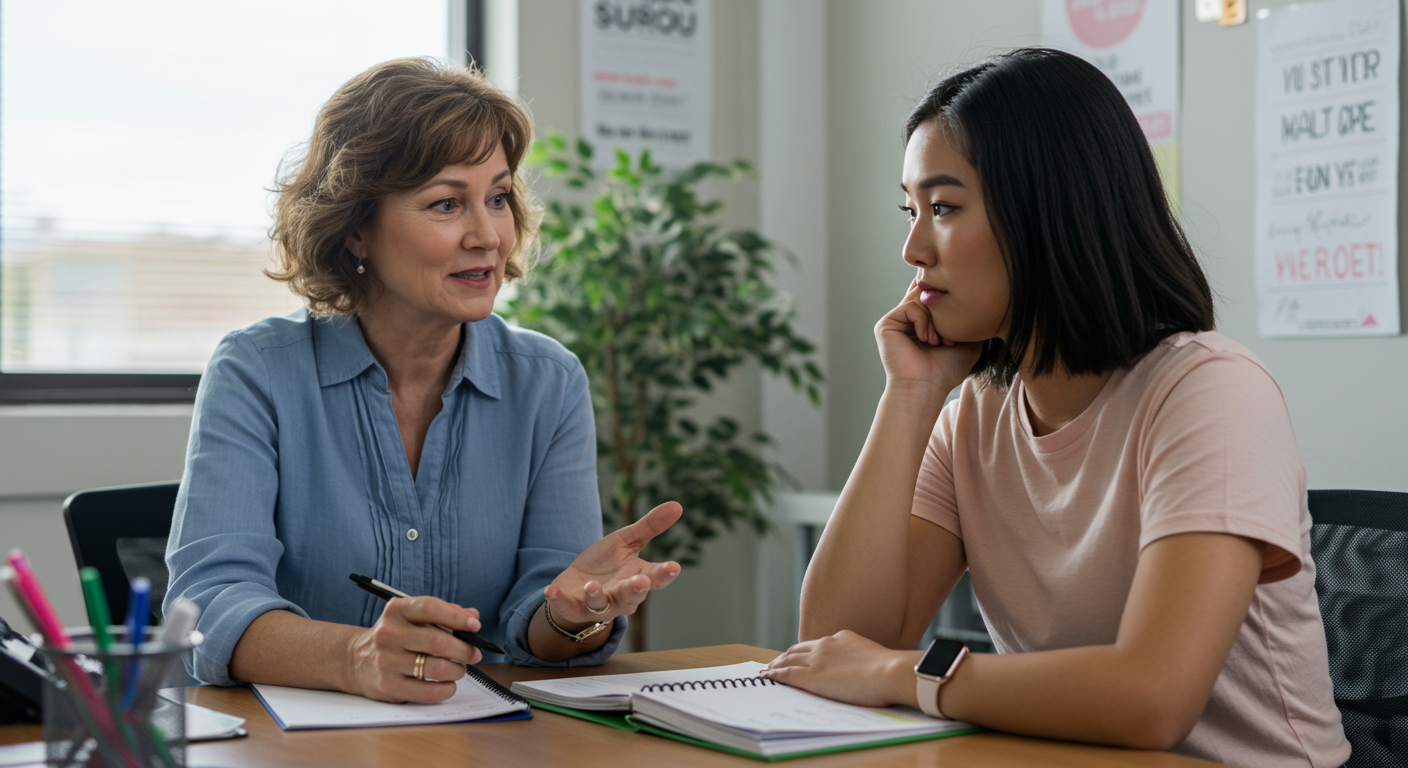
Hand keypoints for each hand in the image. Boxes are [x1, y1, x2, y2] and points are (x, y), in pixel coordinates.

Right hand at [344, 596, 482, 702]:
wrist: (355, 660)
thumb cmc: (395, 637)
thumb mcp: (412, 617)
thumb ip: (443, 614)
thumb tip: (472, 617)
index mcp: (396, 611)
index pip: (430, 608)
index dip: (456, 616)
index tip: (474, 625)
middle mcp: (388, 634)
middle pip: (438, 642)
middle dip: (464, 649)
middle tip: (474, 654)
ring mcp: (386, 662)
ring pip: (437, 668)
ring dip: (457, 670)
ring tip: (459, 669)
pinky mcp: (388, 686)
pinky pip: (428, 691)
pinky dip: (446, 689)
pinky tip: (448, 684)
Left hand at [544, 501, 683, 625]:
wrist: (577, 585)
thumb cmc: (608, 564)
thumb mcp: (627, 541)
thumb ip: (650, 526)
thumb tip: (678, 505)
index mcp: (638, 577)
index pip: (656, 577)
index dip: (665, 574)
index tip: (674, 567)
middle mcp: (621, 596)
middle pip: (631, 596)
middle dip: (636, 590)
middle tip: (642, 582)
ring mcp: (598, 605)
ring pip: (602, 605)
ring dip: (597, 596)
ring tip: (592, 586)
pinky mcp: (575, 608)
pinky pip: (568, 607)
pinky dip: (560, 601)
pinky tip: (551, 590)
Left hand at [761, 630, 921, 707]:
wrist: (890, 672)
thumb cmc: (891, 671)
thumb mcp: (874, 657)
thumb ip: (862, 660)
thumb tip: (865, 670)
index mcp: (841, 639)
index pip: (816, 645)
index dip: (804, 651)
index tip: (797, 656)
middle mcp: (825, 645)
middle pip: (797, 649)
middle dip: (785, 656)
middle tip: (775, 663)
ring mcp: (817, 660)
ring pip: (788, 660)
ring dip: (776, 664)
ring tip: (768, 670)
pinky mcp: (811, 677)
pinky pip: (786, 674)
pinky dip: (775, 674)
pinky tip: (767, 677)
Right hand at [875, 278, 982, 394]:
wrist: (927, 387)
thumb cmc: (946, 371)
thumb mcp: (968, 341)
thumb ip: (972, 320)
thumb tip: (985, 303)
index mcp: (923, 321)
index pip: (932, 295)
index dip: (945, 295)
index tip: (958, 312)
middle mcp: (908, 319)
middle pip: (927, 292)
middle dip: (943, 310)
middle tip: (949, 338)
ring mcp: (896, 320)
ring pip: (920, 299)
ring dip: (935, 320)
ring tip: (939, 342)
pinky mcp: (886, 324)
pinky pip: (910, 307)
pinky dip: (923, 322)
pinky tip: (926, 340)